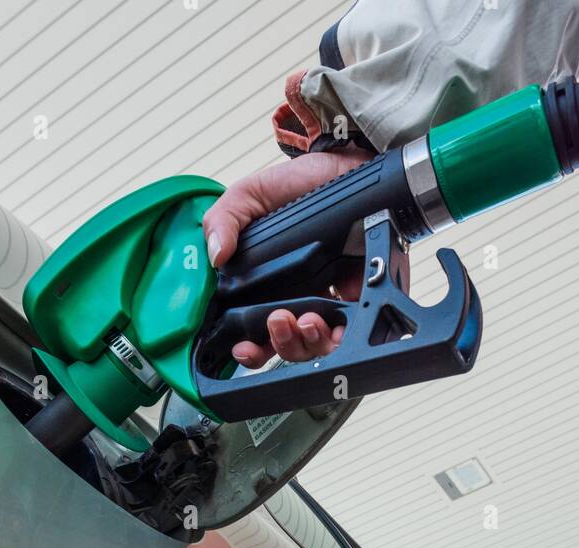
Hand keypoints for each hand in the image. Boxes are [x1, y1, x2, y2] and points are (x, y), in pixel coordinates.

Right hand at [202, 150, 369, 367]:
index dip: (252, 349)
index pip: (257, 332)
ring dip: (307, 342)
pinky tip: (334, 328)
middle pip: (289, 347)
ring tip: (308, 319)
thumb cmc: (304, 183)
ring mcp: (332, 301)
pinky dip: (342, 339)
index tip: (245, 349)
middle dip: (282, 346)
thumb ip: (225, 220)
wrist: (350, 168)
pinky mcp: (363, 298)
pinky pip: (353, 333)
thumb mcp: (252, 195)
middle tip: (279, 321)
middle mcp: (301, 299)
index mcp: (271, 285)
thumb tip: (215, 256)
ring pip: (318, 347)